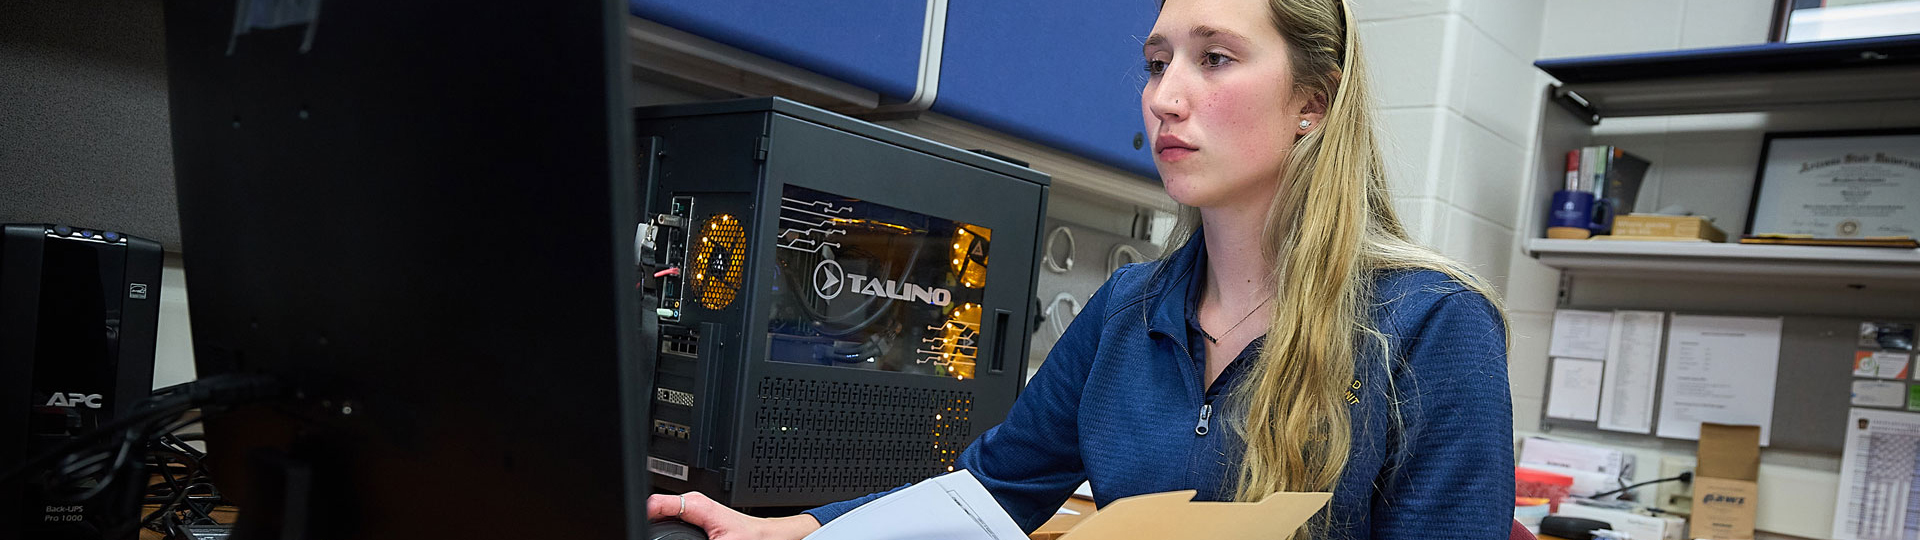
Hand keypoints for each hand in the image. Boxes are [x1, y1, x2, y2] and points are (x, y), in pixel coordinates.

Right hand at [647, 492, 821, 539]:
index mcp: (695, 504)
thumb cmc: (749, 538)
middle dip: (649, 523)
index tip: (637, 526)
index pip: (654, 503)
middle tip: (645, 533)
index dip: (641, 515)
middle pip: (655, 510)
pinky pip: (671, 520)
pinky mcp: (695, 516)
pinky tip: (666, 535)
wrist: (766, 537)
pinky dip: (667, 529)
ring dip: (658, 526)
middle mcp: (692, 501)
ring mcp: (692, 507)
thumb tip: (676, 539)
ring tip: (654, 534)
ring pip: (662, 515)